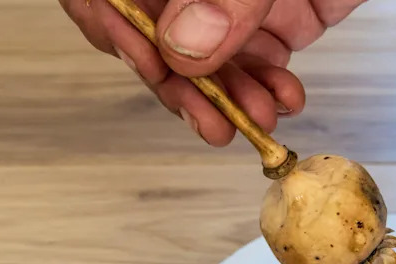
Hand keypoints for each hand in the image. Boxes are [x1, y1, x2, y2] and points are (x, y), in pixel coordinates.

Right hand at [59, 0, 366, 144]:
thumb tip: (184, 47)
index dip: (113, 26)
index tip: (150, 65)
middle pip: (156, 33)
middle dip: (183, 84)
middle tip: (209, 119)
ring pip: (209, 58)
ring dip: (230, 97)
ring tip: (254, 120)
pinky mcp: (277, 9)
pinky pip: (259, 58)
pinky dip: (270, 87)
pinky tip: (283, 99)